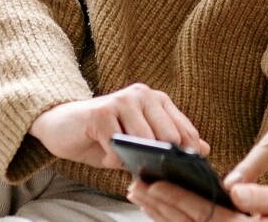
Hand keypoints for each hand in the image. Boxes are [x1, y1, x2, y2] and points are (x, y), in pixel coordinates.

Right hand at [28, 84, 208, 168]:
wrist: (63, 125)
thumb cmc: (104, 134)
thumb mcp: (140, 139)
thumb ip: (170, 141)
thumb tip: (205, 150)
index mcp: (157, 99)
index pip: (184, 130)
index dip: (186, 154)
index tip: (180, 172)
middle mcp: (142, 94)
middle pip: (168, 136)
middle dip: (159, 158)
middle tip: (144, 167)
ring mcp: (122, 100)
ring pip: (144, 141)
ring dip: (133, 158)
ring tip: (121, 157)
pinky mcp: (101, 112)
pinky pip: (117, 145)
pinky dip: (113, 158)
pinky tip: (104, 153)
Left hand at [127, 180, 267, 221]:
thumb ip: (265, 198)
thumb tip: (235, 188)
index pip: (201, 212)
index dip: (176, 197)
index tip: (154, 184)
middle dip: (158, 204)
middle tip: (135, 186)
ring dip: (159, 213)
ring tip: (140, 195)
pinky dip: (171, 221)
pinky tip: (159, 211)